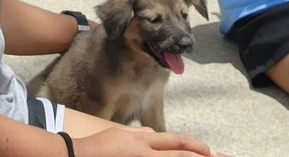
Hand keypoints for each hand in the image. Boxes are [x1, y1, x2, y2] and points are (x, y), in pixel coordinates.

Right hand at [72, 126, 217, 156]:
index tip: (209, 151)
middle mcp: (145, 153)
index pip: (176, 142)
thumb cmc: (98, 146)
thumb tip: (153, 133)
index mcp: (143, 140)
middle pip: (180, 156)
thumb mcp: (120, 134)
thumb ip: (139, 134)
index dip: (195, 146)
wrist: (79, 156)